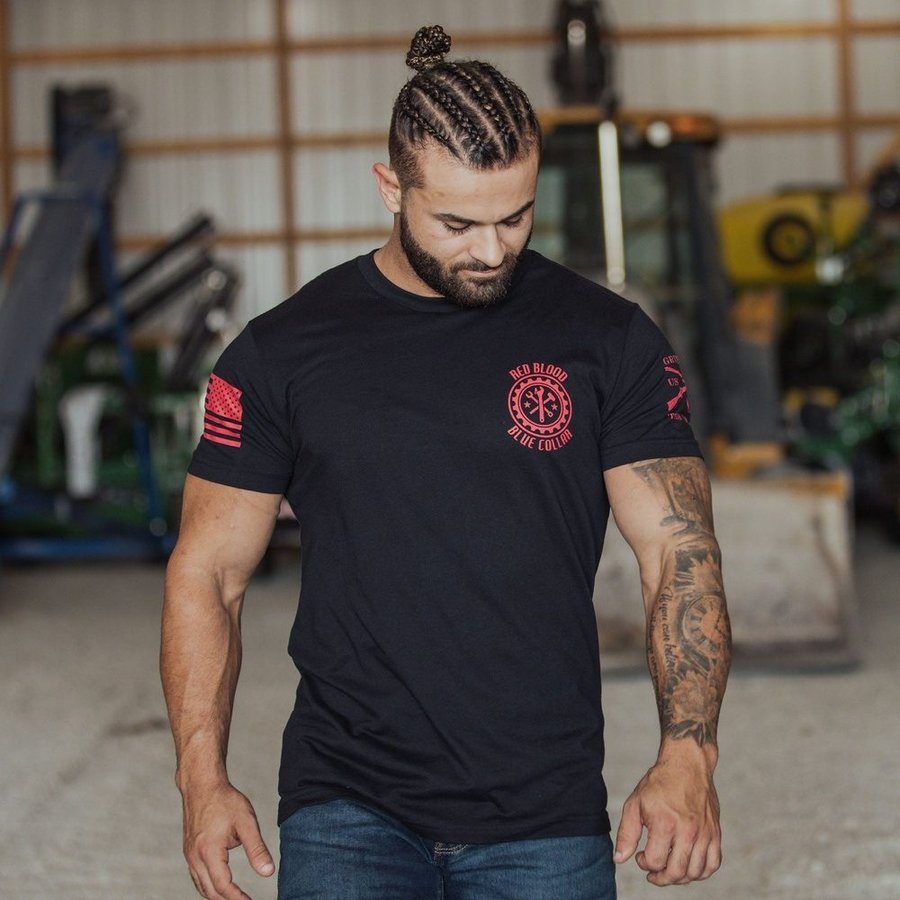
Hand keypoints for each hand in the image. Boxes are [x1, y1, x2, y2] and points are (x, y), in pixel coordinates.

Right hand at [181, 780, 275, 899]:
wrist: (201, 785)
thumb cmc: (225, 800)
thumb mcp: (246, 821)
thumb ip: (257, 848)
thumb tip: (268, 872)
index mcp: (209, 851)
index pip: (223, 886)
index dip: (237, 898)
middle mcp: (195, 857)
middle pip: (210, 891)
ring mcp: (189, 855)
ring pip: (201, 886)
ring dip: (217, 895)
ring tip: (235, 898)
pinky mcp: (188, 851)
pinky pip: (197, 876)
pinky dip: (208, 885)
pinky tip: (220, 885)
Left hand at [613, 749, 721, 885]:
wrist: (687, 764)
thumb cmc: (658, 783)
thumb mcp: (635, 803)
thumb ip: (626, 833)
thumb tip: (619, 859)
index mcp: (665, 823)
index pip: (655, 862)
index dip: (644, 864)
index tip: (640, 856)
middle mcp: (688, 831)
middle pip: (676, 872)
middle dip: (661, 878)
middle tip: (653, 872)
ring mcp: (704, 833)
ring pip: (695, 872)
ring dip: (680, 878)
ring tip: (669, 869)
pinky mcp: (715, 832)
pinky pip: (713, 864)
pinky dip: (701, 872)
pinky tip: (688, 867)